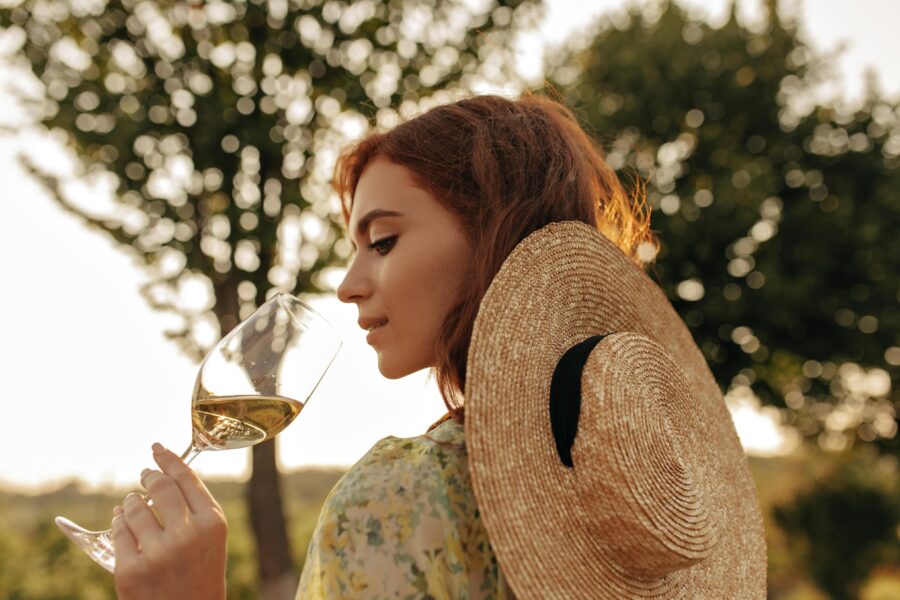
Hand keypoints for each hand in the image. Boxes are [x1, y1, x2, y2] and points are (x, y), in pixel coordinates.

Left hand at [111, 443, 226, 599]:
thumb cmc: (200, 573)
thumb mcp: (210, 539)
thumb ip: (195, 508)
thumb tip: (165, 474)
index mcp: (212, 523)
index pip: (186, 478)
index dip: (169, 459)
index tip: (158, 449)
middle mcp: (188, 534)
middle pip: (160, 486)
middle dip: (149, 476)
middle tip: (144, 474)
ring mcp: (158, 553)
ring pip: (134, 507)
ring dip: (131, 502)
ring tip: (132, 504)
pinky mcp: (131, 570)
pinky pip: (119, 532)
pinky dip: (118, 521)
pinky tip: (121, 520)